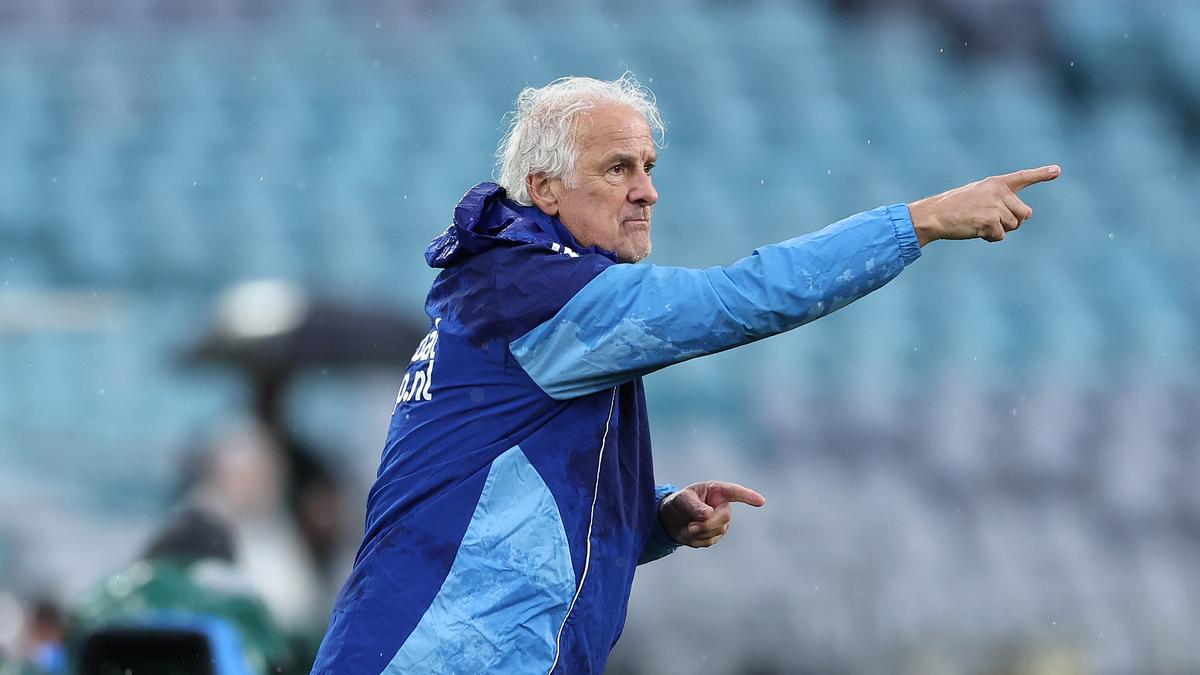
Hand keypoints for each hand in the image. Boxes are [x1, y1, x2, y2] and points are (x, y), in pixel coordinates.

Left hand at [659, 481, 764, 547]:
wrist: (671, 519)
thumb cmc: (678, 503)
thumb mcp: (681, 500)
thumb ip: (693, 506)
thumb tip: (708, 514)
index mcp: (717, 491)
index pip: (735, 492)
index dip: (748, 496)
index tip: (760, 501)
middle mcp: (723, 506)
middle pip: (725, 518)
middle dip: (707, 525)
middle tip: (690, 527)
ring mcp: (722, 522)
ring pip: (717, 531)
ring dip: (698, 533)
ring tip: (687, 527)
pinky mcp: (716, 535)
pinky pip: (709, 542)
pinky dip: (695, 540)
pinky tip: (689, 534)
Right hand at [908, 165, 1060, 244]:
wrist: (935, 215)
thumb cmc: (953, 208)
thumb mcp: (978, 196)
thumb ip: (1001, 202)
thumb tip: (1022, 219)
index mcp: (996, 183)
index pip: (1023, 177)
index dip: (1041, 174)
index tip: (1057, 170)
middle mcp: (999, 192)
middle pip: (1025, 214)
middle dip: (1013, 222)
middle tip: (992, 221)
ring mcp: (996, 206)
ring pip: (1014, 226)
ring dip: (999, 230)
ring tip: (978, 224)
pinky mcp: (990, 220)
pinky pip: (1000, 235)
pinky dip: (990, 237)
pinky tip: (975, 230)